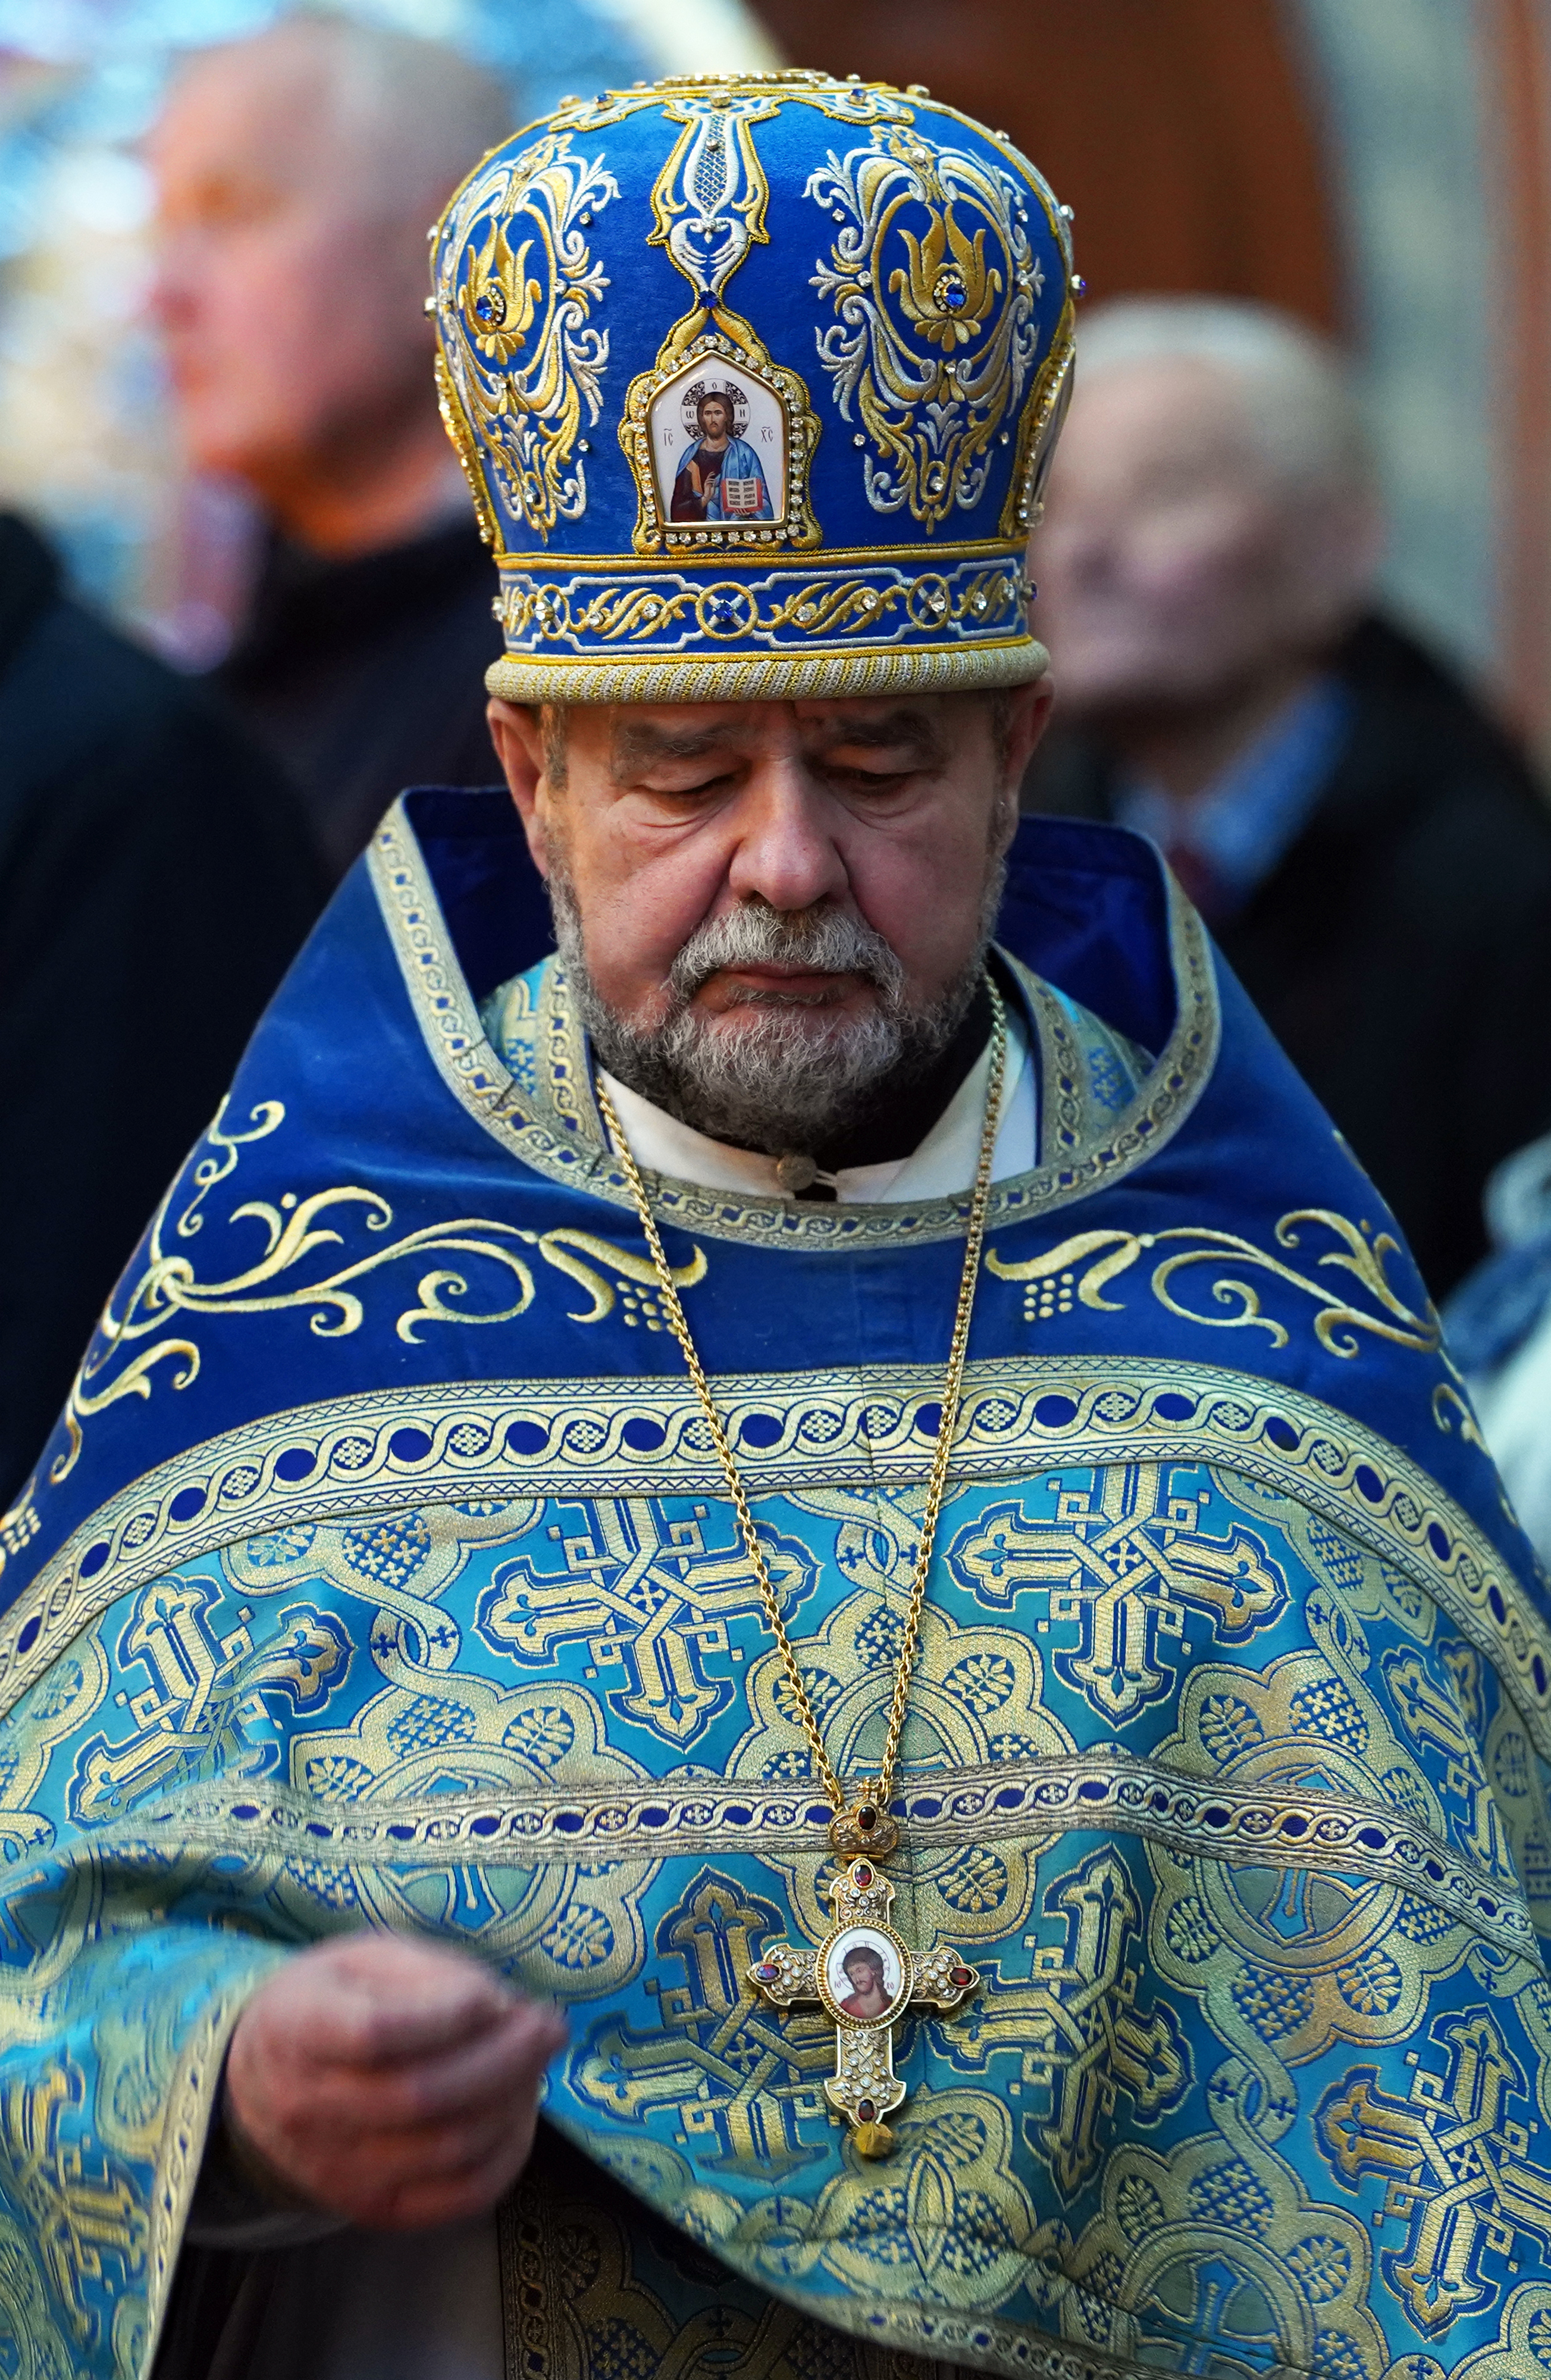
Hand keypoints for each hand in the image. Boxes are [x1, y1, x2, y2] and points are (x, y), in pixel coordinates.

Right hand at [224, 1934, 566, 2230]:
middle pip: (421, 2095)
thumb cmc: (334, 2001)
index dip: (447, 2014)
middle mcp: (305, 2110)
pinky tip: (521, 2108)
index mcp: (294, 2029)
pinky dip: (507, 2153)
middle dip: (505, 2056)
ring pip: (449, 2148)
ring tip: (535, 2060)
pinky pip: (460, 2197)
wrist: (263, 2084)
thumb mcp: (365, 1957)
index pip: (374, 2033)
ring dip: (513, 2099)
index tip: (489, 1993)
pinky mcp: (373, 2210)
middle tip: (547, 2024)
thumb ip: (429, 1974)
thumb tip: (499, 2009)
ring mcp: (336, 2171)